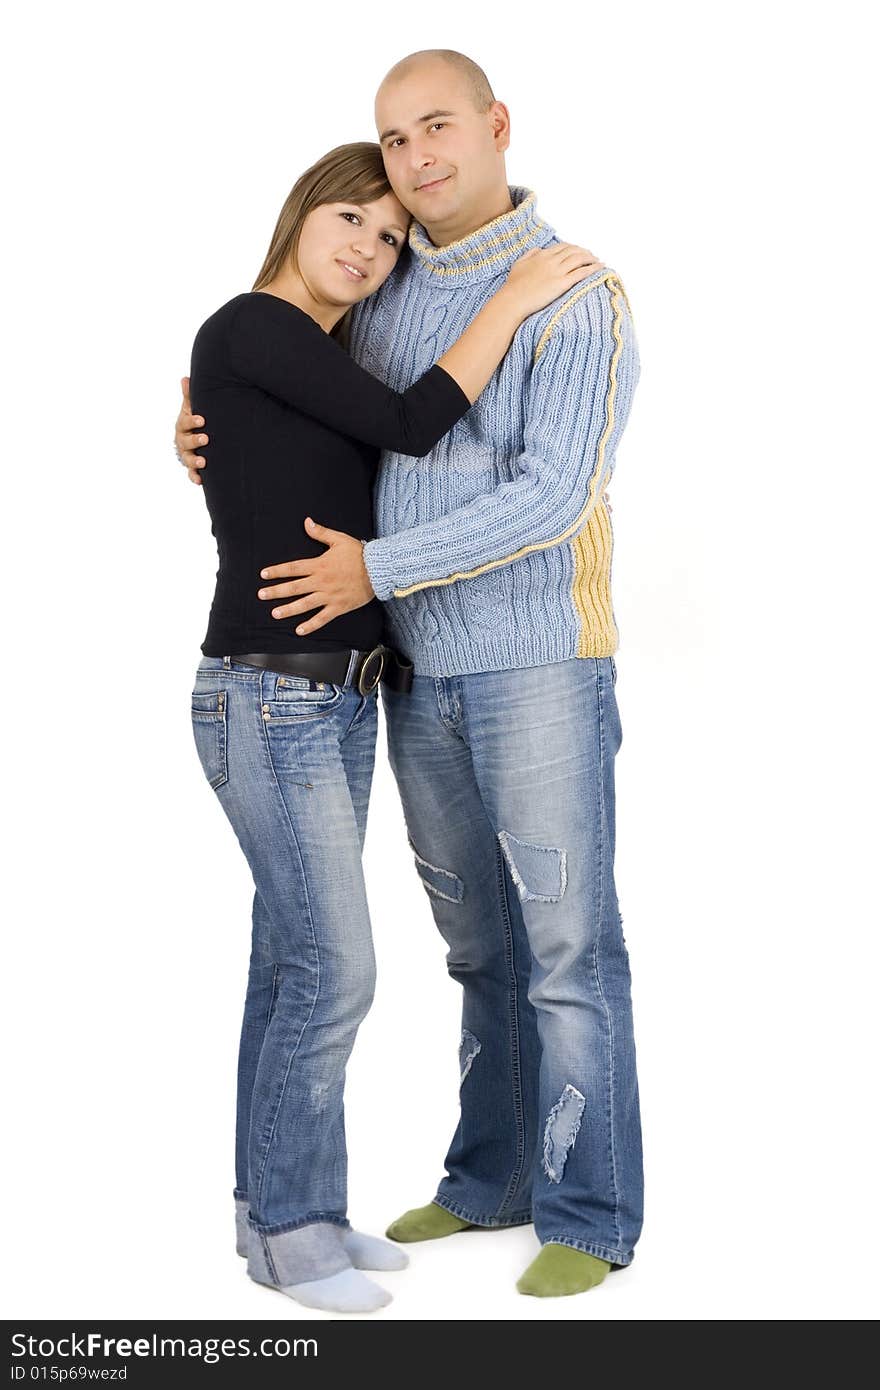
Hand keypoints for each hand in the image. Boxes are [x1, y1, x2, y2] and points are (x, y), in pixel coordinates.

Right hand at [175, 377, 208, 484]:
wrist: (191, 437)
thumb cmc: (193, 420)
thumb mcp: (191, 407)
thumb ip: (190, 396)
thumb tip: (185, 378)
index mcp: (182, 425)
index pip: (185, 422)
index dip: (192, 421)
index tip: (202, 420)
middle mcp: (182, 441)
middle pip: (185, 442)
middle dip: (195, 441)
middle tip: (205, 438)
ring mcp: (186, 454)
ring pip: (188, 459)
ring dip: (195, 462)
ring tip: (203, 463)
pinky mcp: (192, 467)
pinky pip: (191, 474)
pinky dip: (195, 477)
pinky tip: (200, 481)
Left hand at [257, 518, 375, 635]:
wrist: (378, 570)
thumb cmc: (359, 554)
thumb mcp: (339, 539)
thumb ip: (320, 533)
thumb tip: (307, 522)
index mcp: (319, 565)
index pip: (293, 568)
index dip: (277, 571)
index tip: (264, 574)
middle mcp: (321, 581)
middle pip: (294, 587)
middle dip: (276, 591)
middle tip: (261, 595)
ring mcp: (329, 596)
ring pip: (304, 604)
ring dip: (288, 609)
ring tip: (275, 613)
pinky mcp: (338, 606)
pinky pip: (322, 618)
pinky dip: (311, 625)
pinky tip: (299, 630)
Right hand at [505, 243, 604, 316]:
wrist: (513, 300)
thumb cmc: (513, 286)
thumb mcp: (519, 264)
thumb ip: (529, 254)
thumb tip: (538, 249)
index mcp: (542, 255)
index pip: (562, 247)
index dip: (573, 248)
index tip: (579, 251)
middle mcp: (551, 260)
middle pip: (573, 251)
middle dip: (584, 252)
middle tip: (591, 256)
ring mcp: (557, 271)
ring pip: (579, 259)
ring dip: (591, 258)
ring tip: (598, 261)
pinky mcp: (562, 284)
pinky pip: (581, 273)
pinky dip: (592, 269)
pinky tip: (600, 268)